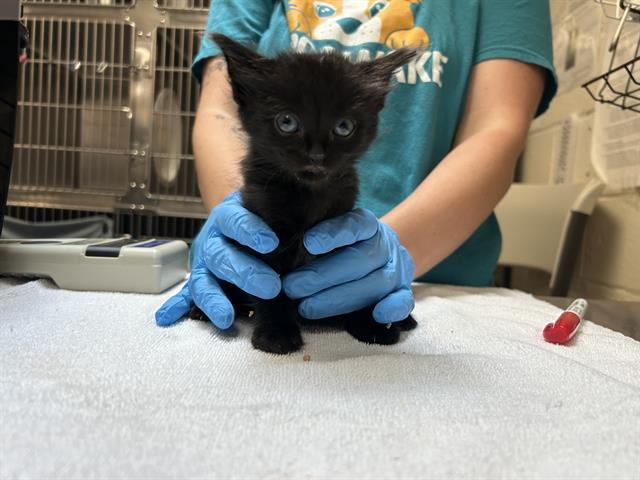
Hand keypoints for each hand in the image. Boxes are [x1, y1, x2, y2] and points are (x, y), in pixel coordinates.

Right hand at [155, 192, 279, 328]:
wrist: (239, 216)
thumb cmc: (259, 214)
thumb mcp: (268, 209)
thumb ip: (283, 218)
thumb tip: (310, 229)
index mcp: (228, 216)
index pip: (236, 221)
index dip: (251, 231)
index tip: (271, 243)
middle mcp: (213, 240)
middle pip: (222, 256)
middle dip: (246, 273)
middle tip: (272, 286)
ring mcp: (204, 263)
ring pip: (203, 281)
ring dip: (213, 300)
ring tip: (226, 317)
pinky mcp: (200, 281)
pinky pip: (185, 296)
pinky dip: (176, 307)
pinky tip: (166, 318)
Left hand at [282, 209, 414, 322]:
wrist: (382, 253)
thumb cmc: (343, 245)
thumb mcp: (330, 234)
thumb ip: (311, 240)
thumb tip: (280, 250)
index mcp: (366, 224)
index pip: (352, 225)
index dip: (332, 234)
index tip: (308, 242)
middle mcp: (383, 244)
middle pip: (359, 259)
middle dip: (322, 276)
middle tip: (291, 287)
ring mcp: (395, 268)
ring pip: (375, 283)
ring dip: (340, 298)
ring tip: (305, 308)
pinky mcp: (402, 291)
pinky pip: (404, 299)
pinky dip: (394, 308)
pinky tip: (378, 316)